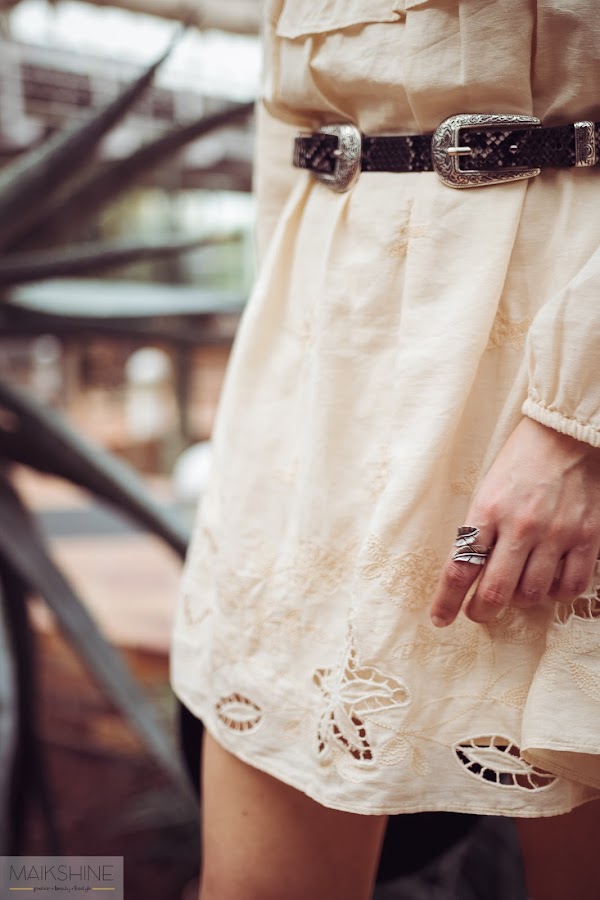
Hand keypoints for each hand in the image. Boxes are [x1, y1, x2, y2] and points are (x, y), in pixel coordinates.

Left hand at [430, 417, 599, 626]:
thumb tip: (471, 571)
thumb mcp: (488, 489)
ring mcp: (557, 533)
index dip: (446, 601)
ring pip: (532, 594)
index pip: (460, 567)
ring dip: (519, 600)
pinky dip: (556, 594)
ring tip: (516, 589)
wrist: (567, 433)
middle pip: (495, 591)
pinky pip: (570, 587)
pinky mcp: (587, 537)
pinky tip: (549, 584)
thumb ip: (480, 529)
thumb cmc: (521, 460)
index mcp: (488, 510)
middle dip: (481, 611)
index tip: (440, 619)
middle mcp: (521, 525)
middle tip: (478, 612)